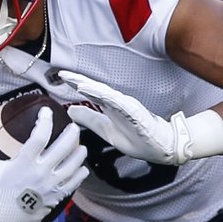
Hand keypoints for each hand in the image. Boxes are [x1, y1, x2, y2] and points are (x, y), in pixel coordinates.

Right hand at [0, 107, 86, 221]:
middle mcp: (40, 173)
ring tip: (79, 145)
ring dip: (79, 152)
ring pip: (74, 164)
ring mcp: (50, 186)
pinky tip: (81, 167)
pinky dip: (80, 173)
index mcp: (24, 163)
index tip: (46, 112)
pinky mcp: (56, 198)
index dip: (45, 119)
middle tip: (73, 126)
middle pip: (64, 146)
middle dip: (71, 132)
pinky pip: (74, 182)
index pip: (40, 135)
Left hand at [59, 70, 222, 165]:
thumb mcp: (106, 130)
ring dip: (93, 88)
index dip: (76, 83)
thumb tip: (70, 111)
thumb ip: (90, 120)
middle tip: (63, 74)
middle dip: (80, 81)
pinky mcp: (137, 115)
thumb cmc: (137, 138)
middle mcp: (118, 103)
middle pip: (96, 89)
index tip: (60, 77)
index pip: (91, 92)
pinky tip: (100, 95)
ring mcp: (128, 108)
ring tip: (77, 83)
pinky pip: (122, 106)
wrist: (162, 147)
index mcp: (110, 107)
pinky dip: (110, 99)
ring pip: (108, 95)